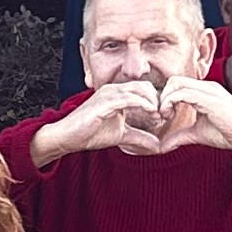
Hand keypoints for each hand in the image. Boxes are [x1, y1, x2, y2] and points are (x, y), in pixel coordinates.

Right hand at [34, 78, 167, 162]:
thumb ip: (139, 137)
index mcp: (116, 94)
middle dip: (157, 100)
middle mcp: (113, 90)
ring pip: (139, 89)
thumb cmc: (89, 133)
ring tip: (158, 116)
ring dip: (152, 102)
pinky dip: (143, 104)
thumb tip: (158, 146)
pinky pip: (129, 98)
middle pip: (144, 86)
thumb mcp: (121, 135)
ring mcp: (108, 94)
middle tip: (163, 116)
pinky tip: (151, 113)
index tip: (163, 117)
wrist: (68, 137)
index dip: (156, 101)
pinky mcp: (105, 102)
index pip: (144, 89)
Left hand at [152, 76, 231, 161]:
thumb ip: (180, 136)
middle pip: (173, 80)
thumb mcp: (199, 134)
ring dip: (164, 100)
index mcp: (204, 92)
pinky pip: (181, 93)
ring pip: (175, 83)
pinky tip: (169, 115)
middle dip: (161, 97)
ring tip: (164, 116)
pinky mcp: (209, 98)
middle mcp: (206, 87)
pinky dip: (170, 103)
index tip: (162, 116)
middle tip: (160, 116)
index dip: (164, 98)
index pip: (177, 84)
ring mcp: (208, 90)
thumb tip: (161, 146)